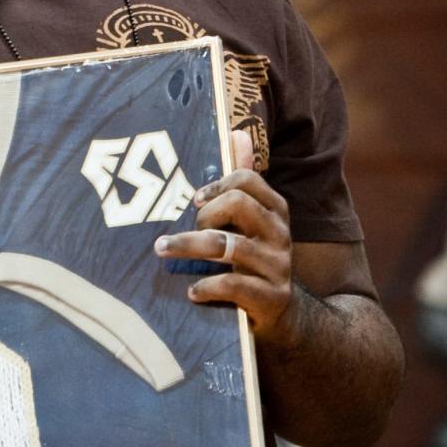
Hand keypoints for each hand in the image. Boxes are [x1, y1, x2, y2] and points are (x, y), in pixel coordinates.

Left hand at [153, 128, 295, 341]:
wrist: (284, 315)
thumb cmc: (254, 257)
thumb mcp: (250, 219)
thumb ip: (242, 180)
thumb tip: (237, 132)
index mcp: (275, 210)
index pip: (247, 180)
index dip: (216, 185)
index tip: (195, 200)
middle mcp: (281, 234)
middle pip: (238, 205)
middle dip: (204, 215)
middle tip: (189, 227)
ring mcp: (278, 266)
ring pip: (229, 246)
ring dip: (189, 246)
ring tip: (163, 250)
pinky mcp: (271, 298)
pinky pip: (234, 284)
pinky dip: (206, 286)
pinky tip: (191, 290)